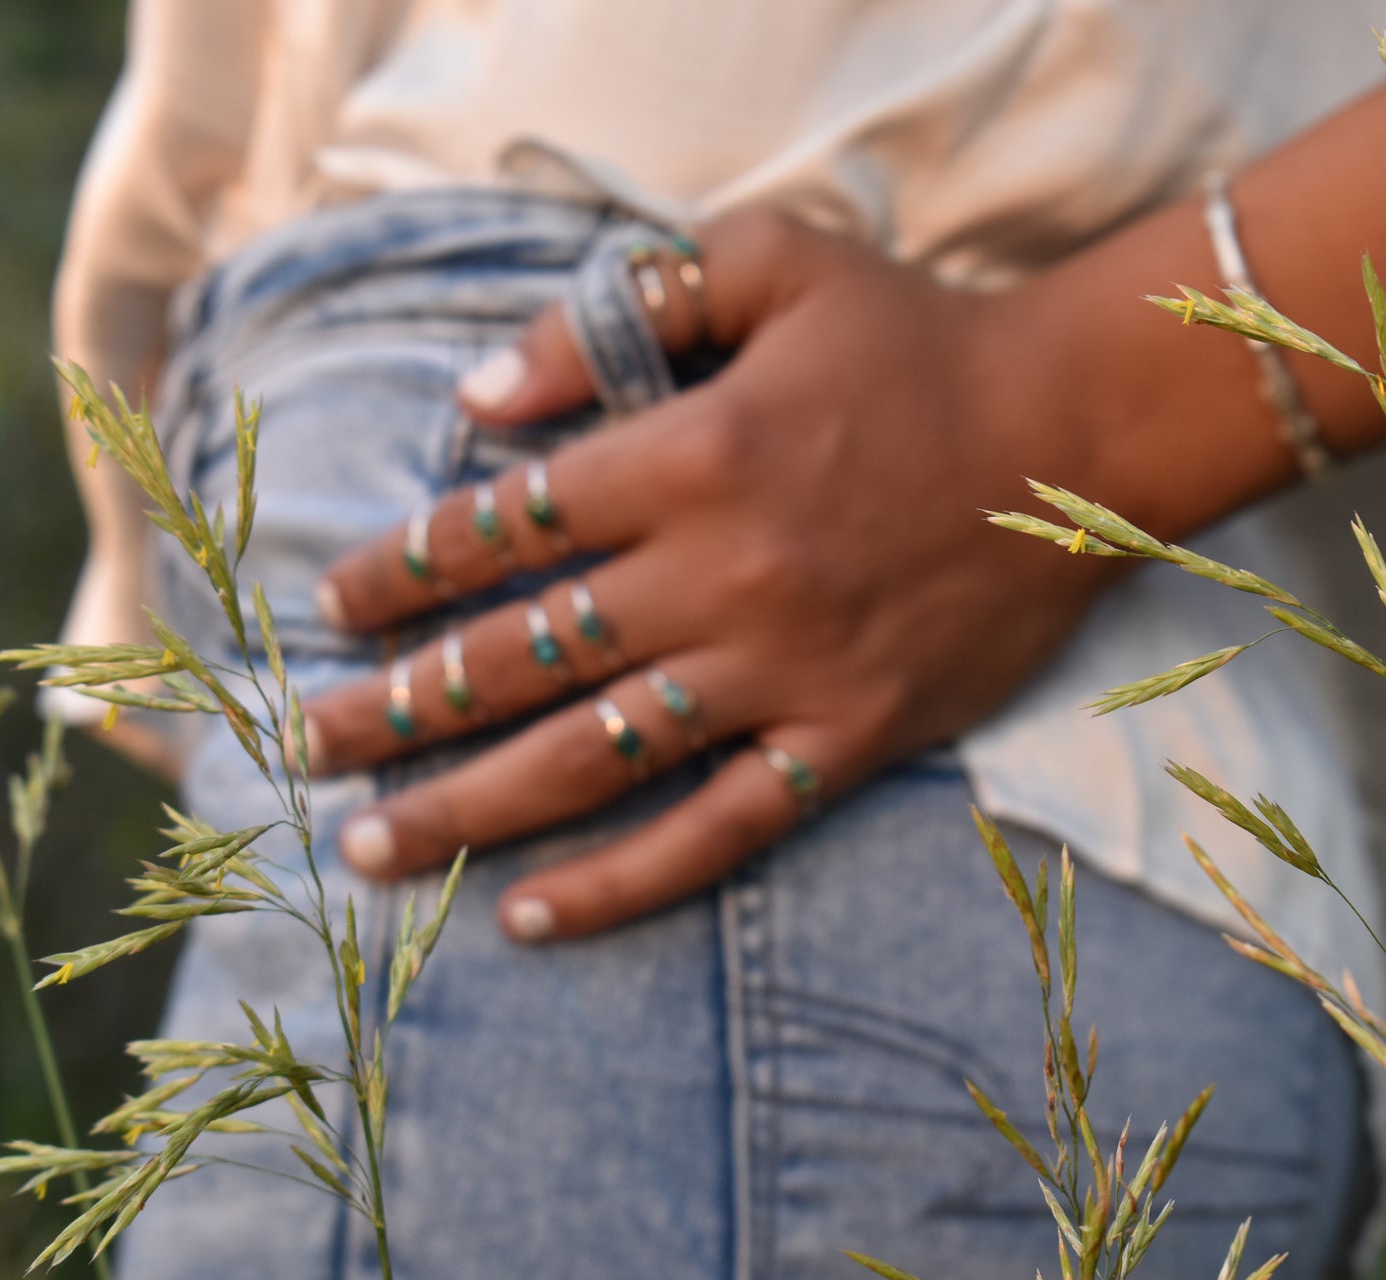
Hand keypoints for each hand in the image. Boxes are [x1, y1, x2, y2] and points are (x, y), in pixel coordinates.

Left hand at [301, 207, 1108, 941]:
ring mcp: (783, 671)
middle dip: (395, 706)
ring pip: (591, 758)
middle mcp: (723, 574)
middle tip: (306, 744)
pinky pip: (716, 832)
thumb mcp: (774, 258)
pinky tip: (530, 915)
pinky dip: (621, 884)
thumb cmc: (915, 339)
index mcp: (693, 452)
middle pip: (520, 656)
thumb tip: (483, 399)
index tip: (333, 604)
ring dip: (467, 808)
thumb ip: (620, 308)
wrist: (1079, 434)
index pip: (506, 525)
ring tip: (370, 848)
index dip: (402, 568)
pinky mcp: (845, 741)